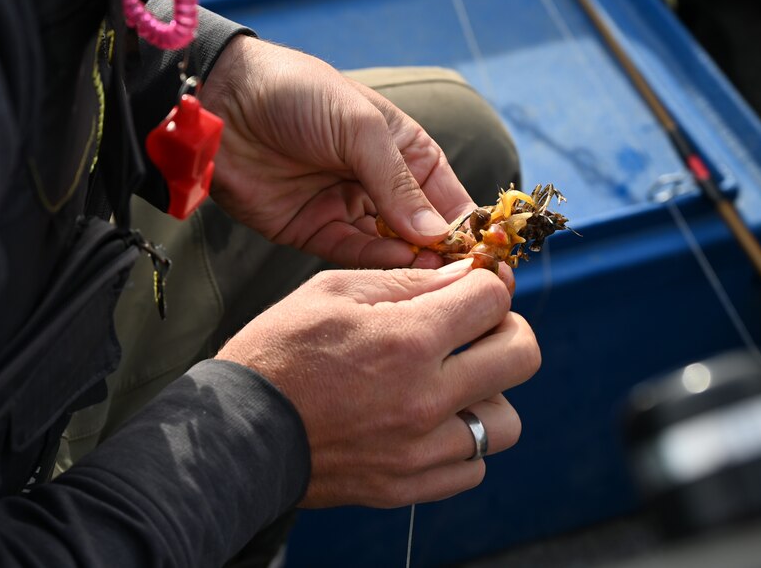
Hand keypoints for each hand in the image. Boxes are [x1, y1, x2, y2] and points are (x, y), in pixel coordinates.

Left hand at [202, 36, 474, 267]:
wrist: (223, 102)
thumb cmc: (298, 95)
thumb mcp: (359, 128)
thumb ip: (396, 184)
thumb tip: (438, 235)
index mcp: (400, 148)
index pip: (446, 193)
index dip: (467, 222)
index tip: (489, 250)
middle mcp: (378, 181)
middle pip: (423, 226)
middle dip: (444, 250)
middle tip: (468, 276)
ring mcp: (346, 207)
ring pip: (391, 245)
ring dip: (413, 260)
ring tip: (437, 275)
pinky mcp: (313, 230)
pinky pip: (352, 253)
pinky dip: (376, 261)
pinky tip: (399, 266)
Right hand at [215, 260, 540, 507]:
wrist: (237, 433)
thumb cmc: (278, 352)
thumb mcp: (333, 291)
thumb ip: (406, 282)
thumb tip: (463, 274)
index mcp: (407, 339)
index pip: (494, 299)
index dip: (486, 284)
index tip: (470, 287)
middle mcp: (426, 397)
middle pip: (524, 355)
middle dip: (506, 330)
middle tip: (474, 330)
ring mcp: (421, 448)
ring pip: (506, 421)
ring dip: (487, 395)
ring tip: (449, 385)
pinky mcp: (408, 485)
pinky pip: (472, 467)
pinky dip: (460, 443)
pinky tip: (427, 423)